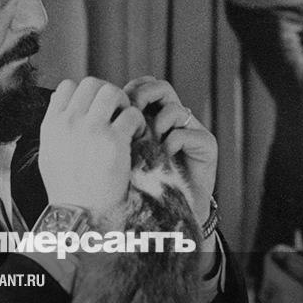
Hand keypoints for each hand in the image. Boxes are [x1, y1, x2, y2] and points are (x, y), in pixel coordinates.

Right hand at [39, 77, 146, 214]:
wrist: (79, 216)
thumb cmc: (66, 190)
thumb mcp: (48, 154)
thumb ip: (55, 128)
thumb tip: (61, 105)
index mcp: (52, 124)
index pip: (67, 86)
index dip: (85, 93)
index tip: (95, 110)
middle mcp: (69, 122)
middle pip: (92, 83)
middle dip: (107, 93)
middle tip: (116, 112)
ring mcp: (91, 130)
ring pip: (112, 91)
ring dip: (124, 103)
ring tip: (127, 122)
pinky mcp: (114, 142)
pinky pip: (132, 114)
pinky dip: (138, 122)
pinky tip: (136, 137)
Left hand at [123, 76, 217, 226]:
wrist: (168, 215)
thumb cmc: (140, 187)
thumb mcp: (122, 154)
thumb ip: (115, 132)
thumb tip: (96, 113)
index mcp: (152, 116)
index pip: (143, 87)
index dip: (131, 91)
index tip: (116, 106)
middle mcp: (173, 120)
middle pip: (161, 88)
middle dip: (144, 95)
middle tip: (131, 111)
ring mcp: (191, 130)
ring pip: (174, 109)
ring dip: (157, 123)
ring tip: (147, 142)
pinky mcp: (206, 144)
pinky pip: (186, 133)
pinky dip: (171, 143)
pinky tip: (162, 158)